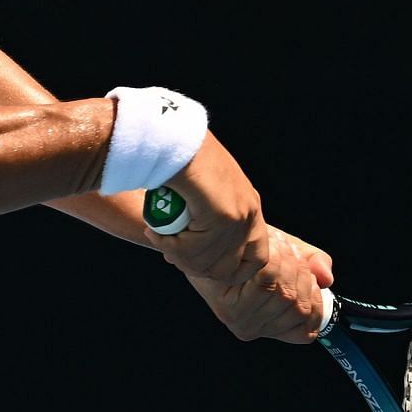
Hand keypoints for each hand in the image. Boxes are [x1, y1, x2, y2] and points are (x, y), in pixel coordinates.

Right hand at [140, 133, 267, 284]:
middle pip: (228, 268)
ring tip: (159, 236)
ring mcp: (239, 217)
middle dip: (196, 268)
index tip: (203, 269)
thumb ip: (204, 218)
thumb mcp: (202, 191)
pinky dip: (170, 245)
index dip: (231, 272)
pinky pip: (194, 250)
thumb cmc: (180, 160)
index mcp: (249, 207)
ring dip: (178, 255)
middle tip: (171, 254)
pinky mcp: (224, 217)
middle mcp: (249, 213)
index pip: (256, 259)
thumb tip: (189, 250)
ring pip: (207, 262)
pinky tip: (155, 231)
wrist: (174, 140)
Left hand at [183, 226, 334, 343]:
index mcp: (270, 325)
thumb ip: (314, 266)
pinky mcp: (230, 309)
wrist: (213, 237)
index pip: (308, 330)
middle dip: (300, 274)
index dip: (315, 301)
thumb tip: (326, 278)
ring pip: (285, 293)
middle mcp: (255, 329)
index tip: (309, 277)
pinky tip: (265, 252)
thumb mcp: (291, 257)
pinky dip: (273, 261)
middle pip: (299, 307)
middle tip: (287, 254)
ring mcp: (242, 322)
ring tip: (275, 250)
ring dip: (287, 264)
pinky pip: (269, 281)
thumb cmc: (250, 248)